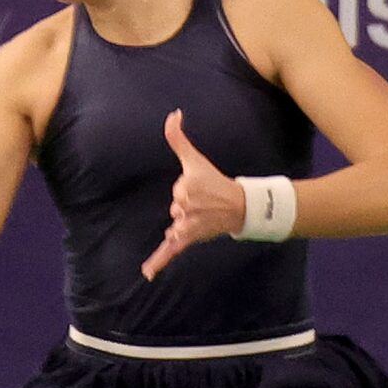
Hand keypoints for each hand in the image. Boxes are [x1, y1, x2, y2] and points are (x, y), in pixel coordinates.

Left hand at [142, 110, 244, 278]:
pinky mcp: (188, 238)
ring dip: (187, 223)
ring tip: (206, 219)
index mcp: (185, 187)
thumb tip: (173, 113)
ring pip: (176, 224)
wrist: (241, 207)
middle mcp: (185, 206)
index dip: (189, 190)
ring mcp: (186, 224)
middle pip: (175, 208)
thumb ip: (178, 137)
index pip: (177, 190)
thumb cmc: (216, 182)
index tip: (204, 189)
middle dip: (189, 207)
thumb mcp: (195, 159)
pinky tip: (147, 273)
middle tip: (208, 204)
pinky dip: (158, 261)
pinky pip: (170, 250)